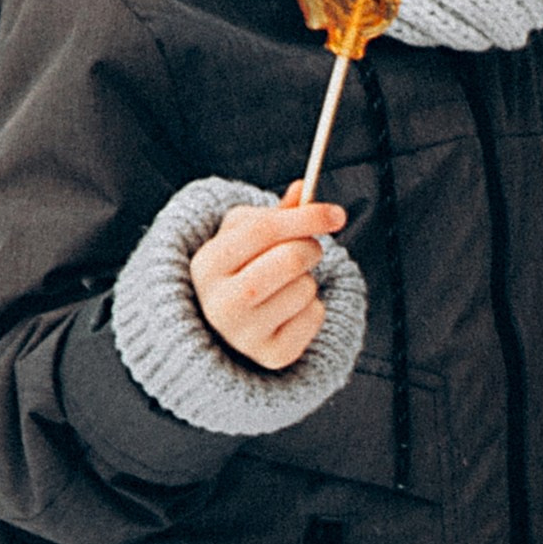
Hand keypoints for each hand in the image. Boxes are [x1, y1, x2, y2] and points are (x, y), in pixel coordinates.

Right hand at [190, 187, 345, 369]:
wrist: (228, 326)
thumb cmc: (240, 270)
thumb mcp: (246, 236)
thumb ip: (276, 213)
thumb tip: (302, 188)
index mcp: (206, 265)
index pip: (262, 230)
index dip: (305, 217)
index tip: (335, 214)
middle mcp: (219, 303)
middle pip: (289, 260)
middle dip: (311, 248)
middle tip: (310, 249)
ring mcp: (244, 334)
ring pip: (305, 289)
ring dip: (308, 281)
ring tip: (286, 286)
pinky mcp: (271, 355)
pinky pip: (314, 316)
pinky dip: (312, 308)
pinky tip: (290, 311)